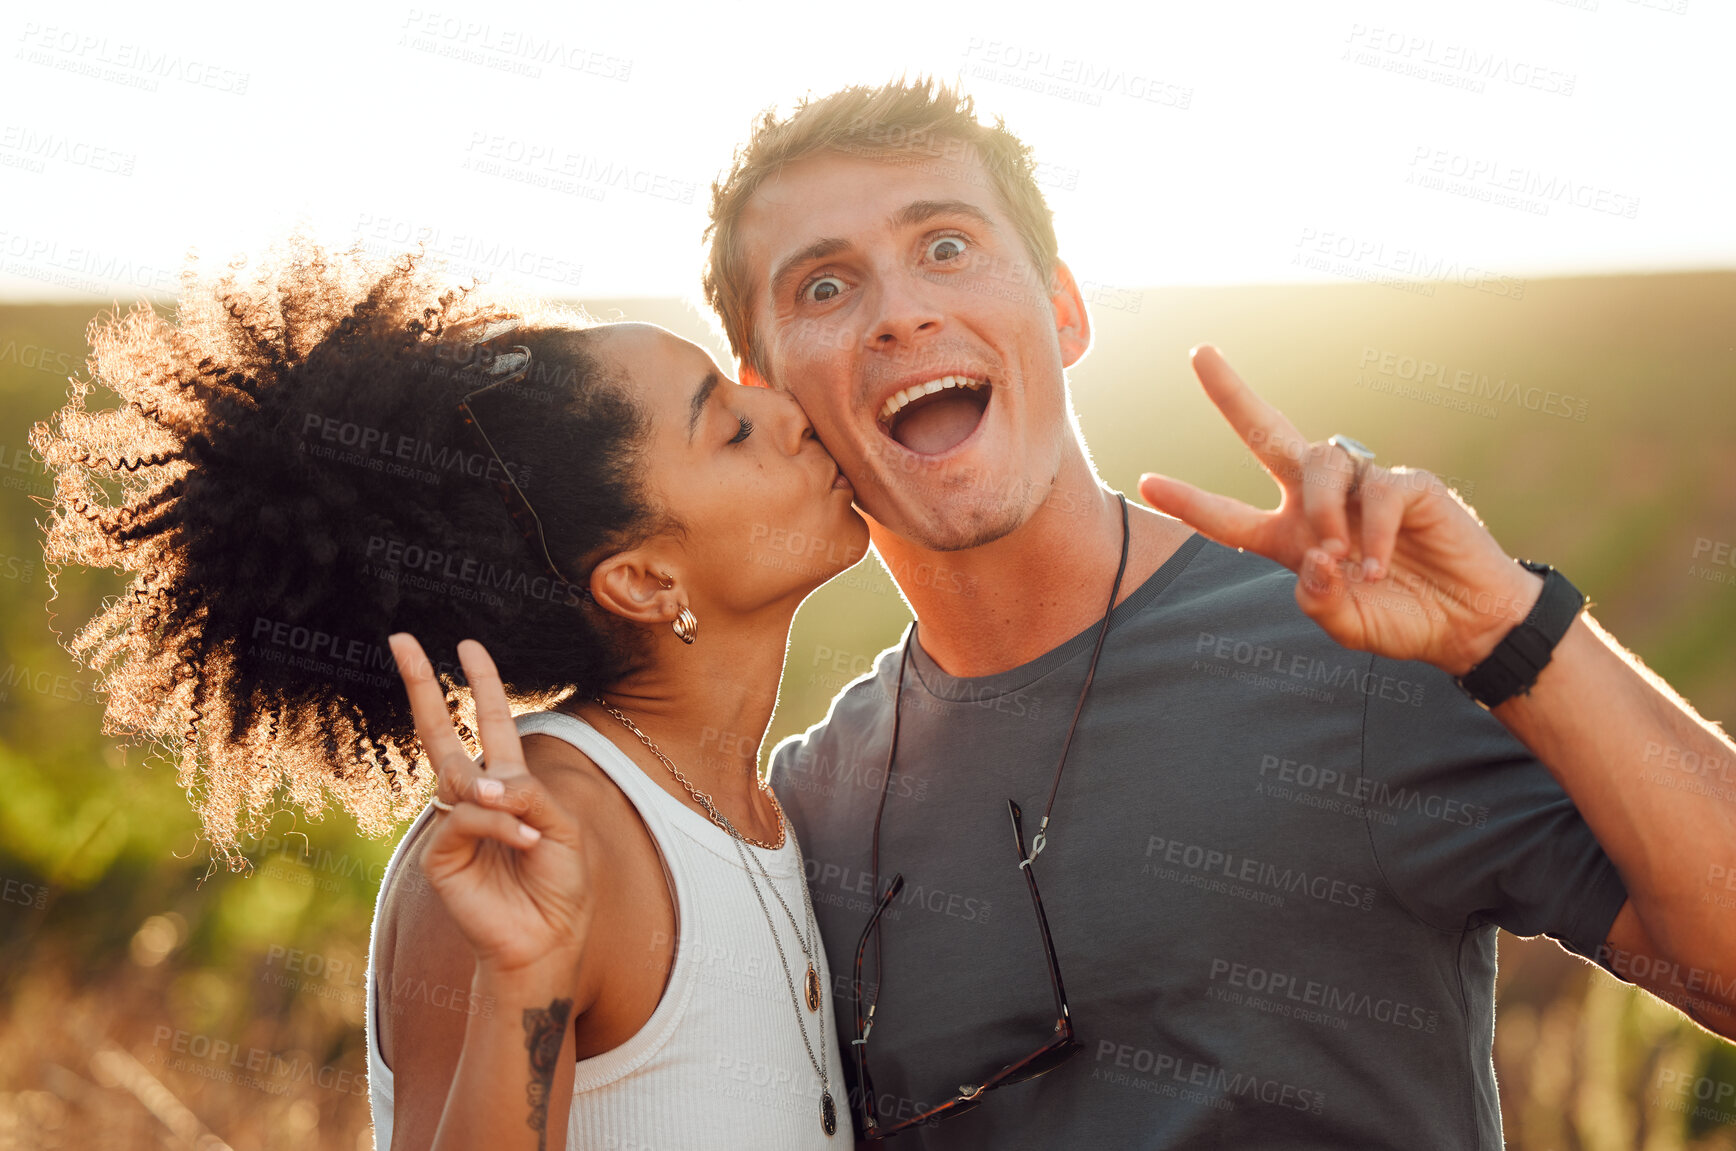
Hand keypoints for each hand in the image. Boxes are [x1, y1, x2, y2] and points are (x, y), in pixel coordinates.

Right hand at [388, 634, 593, 975]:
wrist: (549, 939)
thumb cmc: (561, 883)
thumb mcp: (562, 825)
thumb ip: (527, 794)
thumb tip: (480, 785)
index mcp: (508, 783)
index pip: (490, 722)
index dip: (481, 684)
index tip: (466, 644)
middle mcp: (474, 797)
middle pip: (442, 732)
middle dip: (423, 685)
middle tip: (403, 639)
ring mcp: (452, 824)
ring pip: (461, 780)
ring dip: (500, 801)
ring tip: (530, 834)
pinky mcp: (440, 856)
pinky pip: (463, 820)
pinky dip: (497, 828)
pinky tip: (522, 844)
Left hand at [1137, 346, 1543, 674]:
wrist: (1466, 624)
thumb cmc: (1400, 619)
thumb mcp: (1344, 624)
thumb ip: (1317, 600)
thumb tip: (1316, 559)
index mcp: (1290, 537)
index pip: (1229, 517)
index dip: (1189, 501)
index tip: (1144, 482)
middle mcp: (1320, 502)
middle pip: (1268, 434)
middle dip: (1233, 395)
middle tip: (1199, 354)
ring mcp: (1363, 486)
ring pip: (1319, 464)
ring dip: (1321, 510)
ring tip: (1340, 557)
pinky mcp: (1408, 483)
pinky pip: (1377, 491)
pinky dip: (1372, 531)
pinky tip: (1381, 564)